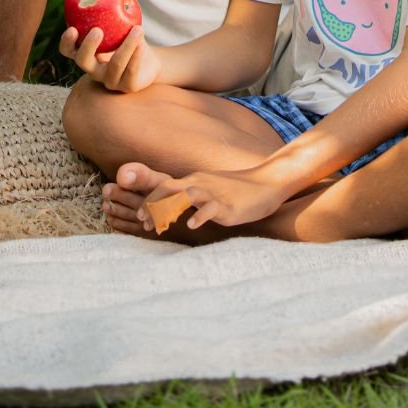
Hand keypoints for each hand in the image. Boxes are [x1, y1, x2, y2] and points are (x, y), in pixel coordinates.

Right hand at [59, 23, 160, 92]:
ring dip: (125, 47)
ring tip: (137, 28)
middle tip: (98, 30)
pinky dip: (136, 55)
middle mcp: (94, 69)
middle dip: (88, 47)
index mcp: (87, 52)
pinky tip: (142, 42)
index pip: (68, 51)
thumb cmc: (129, 36)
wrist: (149, 60)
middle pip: (82, 62)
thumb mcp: (125, 18)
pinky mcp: (127, 87)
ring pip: (113, 67)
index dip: (67, 42)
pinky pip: (130, 73)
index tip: (72, 28)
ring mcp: (110, 81)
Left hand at [141, 164, 287, 231]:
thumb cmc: (236, 190)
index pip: (164, 185)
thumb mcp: (209, 190)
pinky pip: (212, 208)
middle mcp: (200, 184)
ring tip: (160, 227)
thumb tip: (172, 209)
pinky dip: (200, 216)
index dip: (148, 200)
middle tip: (144, 223)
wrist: (267, 183)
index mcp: (194, 181)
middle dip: (152, 204)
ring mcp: (214, 193)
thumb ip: (191, 196)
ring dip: (169, 210)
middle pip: (168, 187)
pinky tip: (193, 225)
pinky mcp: (228, 205)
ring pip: (186, 195)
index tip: (140, 217)